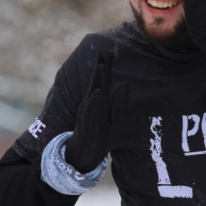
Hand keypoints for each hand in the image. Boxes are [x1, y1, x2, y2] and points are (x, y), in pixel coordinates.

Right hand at [64, 52, 128, 172]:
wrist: (81, 156)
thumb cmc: (97, 136)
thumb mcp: (112, 120)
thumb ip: (118, 103)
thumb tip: (125, 84)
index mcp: (98, 102)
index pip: (102, 81)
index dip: (106, 66)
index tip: (109, 50)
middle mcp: (92, 106)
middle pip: (98, 83)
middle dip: (101, 67)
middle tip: (105, 50)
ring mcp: (89, 116)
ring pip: (94, 95)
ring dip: (97, 80)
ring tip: (102, 65)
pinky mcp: (88, 127)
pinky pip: (91, 113)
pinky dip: (94, 102)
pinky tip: (98, 92)